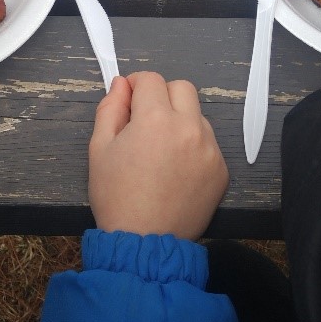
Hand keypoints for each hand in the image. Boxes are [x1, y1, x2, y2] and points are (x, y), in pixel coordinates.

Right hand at [88, 72, 229, 239]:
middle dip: (161, 96)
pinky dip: (192, 147)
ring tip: (160, 151)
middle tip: (144, 121)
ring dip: (180, 121)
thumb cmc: (116, 197)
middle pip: (181, 88)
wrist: (144, 242)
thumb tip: (122, 85)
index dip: (135, 86)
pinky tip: (175, 170)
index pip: (150, 80)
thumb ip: (110, 109)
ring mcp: (210, 149)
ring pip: (197, 116)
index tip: (128, 101)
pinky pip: (207, 143)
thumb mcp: (99, 149)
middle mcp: (189, 128)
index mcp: (156, 119)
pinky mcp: (221, 170)